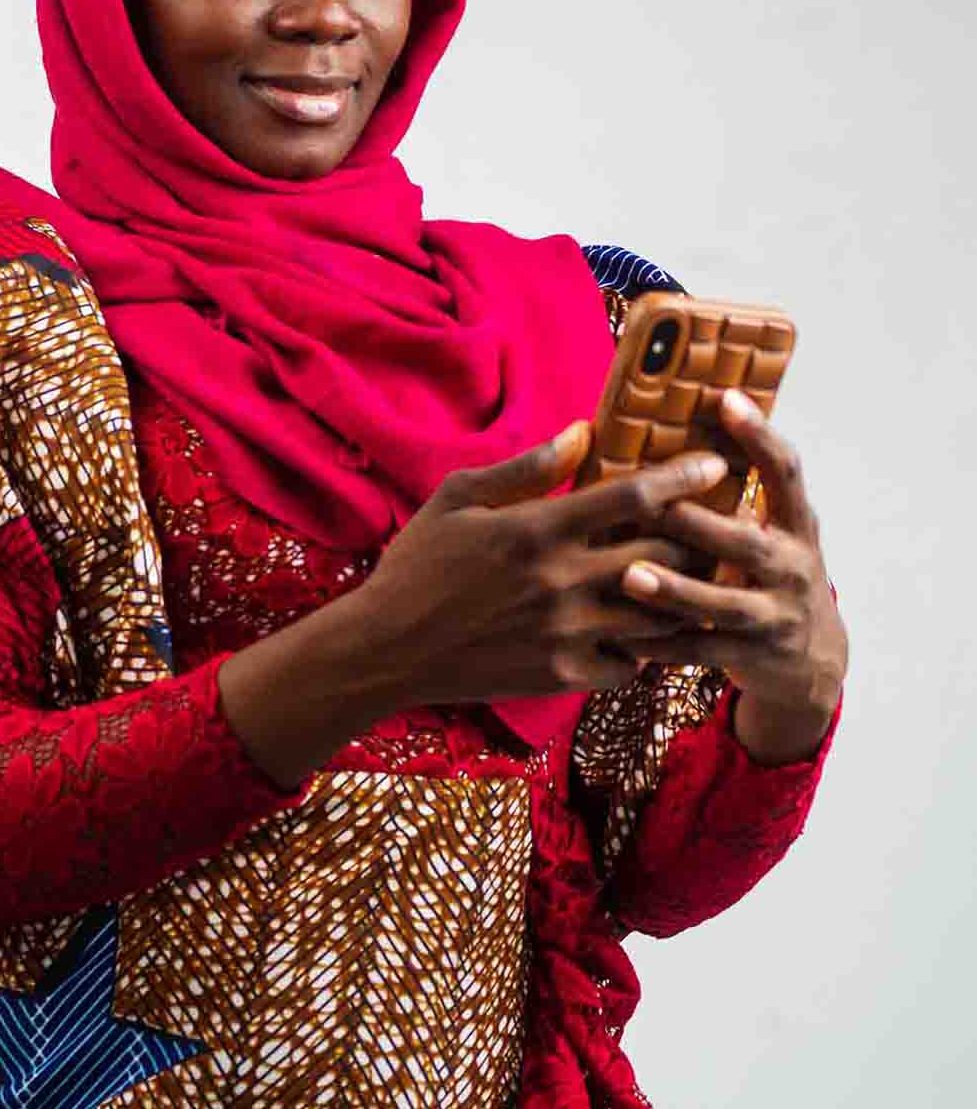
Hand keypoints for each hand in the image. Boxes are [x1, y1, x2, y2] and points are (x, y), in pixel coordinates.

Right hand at [353, 421, 730, 708]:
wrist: (388, 648)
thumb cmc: (418, 564)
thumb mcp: (459, 498)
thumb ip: (526, 468)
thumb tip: (583, 432)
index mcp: (537, 529)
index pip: (631, 497)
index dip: (682, 478)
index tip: (716, 466)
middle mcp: (561, 581)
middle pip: (663, 555)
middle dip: (702, 537)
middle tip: (721, 525)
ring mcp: (566, 633)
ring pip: (659, 615)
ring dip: (687, 595)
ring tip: (703, 580)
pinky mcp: (563, 675)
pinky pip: (630, 665)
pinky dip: (645, 649)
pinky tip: (643, 633)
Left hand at [618, 388, 847, 762]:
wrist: (815, 660)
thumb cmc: (773, 575)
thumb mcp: (774, 532)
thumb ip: (739, 495)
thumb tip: (678, 431)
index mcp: (797, 525)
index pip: (785, 472)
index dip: (759, 435)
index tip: (725, 399)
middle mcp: (793, 567)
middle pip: (745, 541)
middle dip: (696, 524)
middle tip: (646, 504)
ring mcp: (776, 615)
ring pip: (722, 604)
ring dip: (675, 590)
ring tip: (630, 575)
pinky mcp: (755, 657)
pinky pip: (703, 651)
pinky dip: (663, 645)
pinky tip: (622, 636)